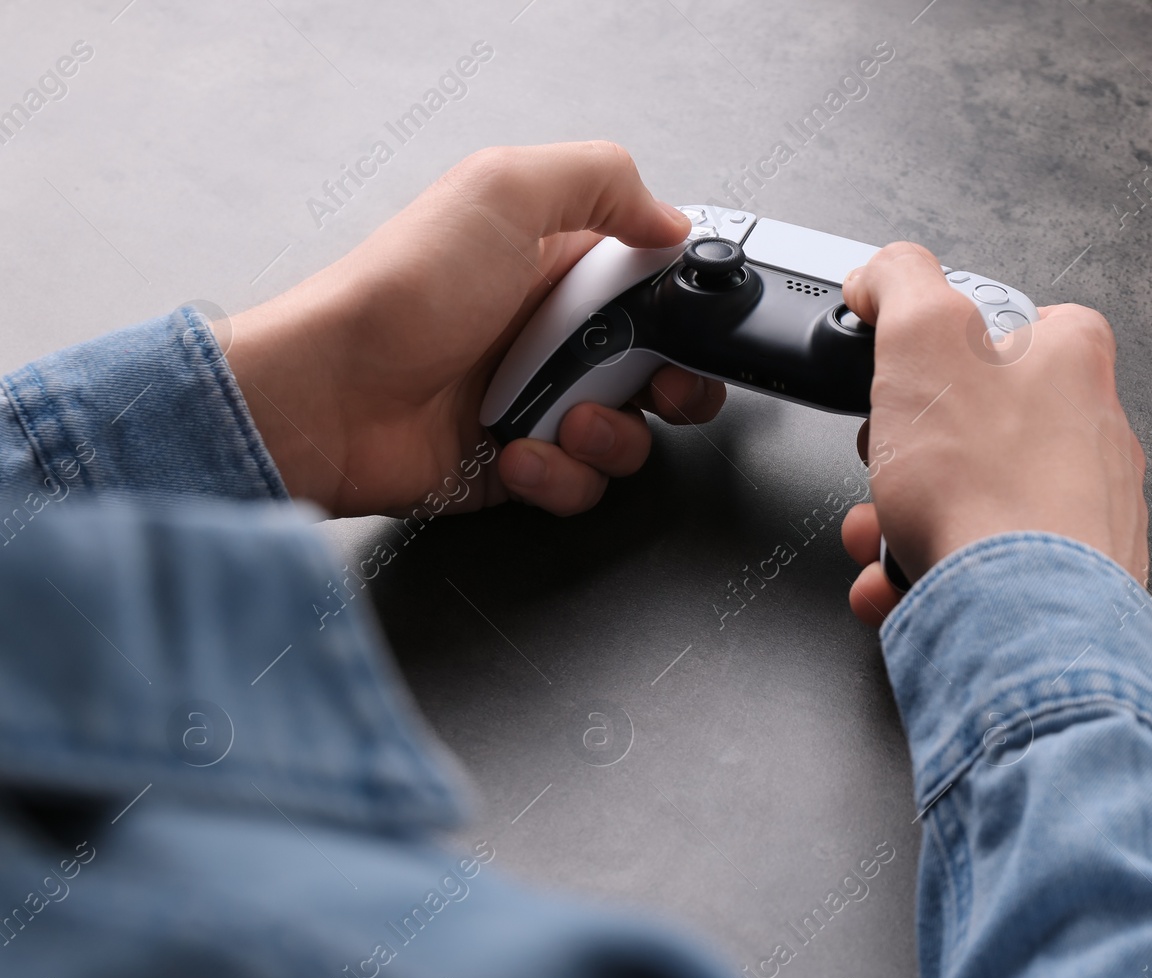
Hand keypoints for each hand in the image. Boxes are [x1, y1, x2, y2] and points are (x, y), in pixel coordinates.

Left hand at [225, 141, 726, 517]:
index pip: (658, 286)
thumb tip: (673, 219)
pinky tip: (513, 451)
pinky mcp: (518, 464)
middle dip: (675, 387)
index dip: (686, 309)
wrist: (327, 395)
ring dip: (611, 436)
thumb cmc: (399, 291)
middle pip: (663, 371)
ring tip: (562, 420)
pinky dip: (558, 475)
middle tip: (652, 387)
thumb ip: (603, 181)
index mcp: (559, 263)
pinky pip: (580, 484)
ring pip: (630, 436)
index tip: (685, 325)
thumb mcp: (503, 191)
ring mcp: (537, 403)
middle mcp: (555, 334)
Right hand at [838, 243, 1147, 624]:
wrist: (1027, 621)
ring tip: (880, 539)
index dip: (942, 347)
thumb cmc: (991, 488)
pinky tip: (898, 584)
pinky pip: (986, 569)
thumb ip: (900, 283)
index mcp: (1074, 364)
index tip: (902, 373)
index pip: (1013, 322)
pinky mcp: (1069, 584)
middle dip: (907, 454)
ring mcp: (1086, 516)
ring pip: (975, 501)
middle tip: (881, 468)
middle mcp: (1095, 436)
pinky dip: (931, 575)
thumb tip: (883, 271)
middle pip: (979, 425)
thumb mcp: (924, 339)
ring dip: (906, 520)